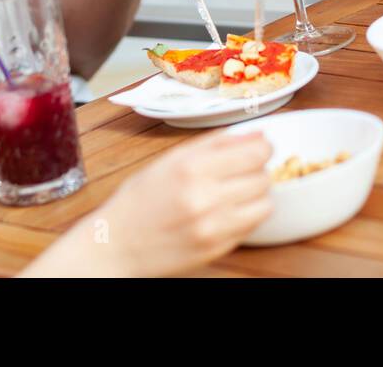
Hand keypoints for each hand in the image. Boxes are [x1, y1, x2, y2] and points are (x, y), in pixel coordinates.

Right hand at [23, 131, 273, 276]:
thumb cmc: (140, 199)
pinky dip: (247, 216)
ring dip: (256, 195)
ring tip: (237, 193)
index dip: (262, 148)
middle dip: (257, 171)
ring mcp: (212, 227)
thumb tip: (256, 134)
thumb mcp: (171, 159)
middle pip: (263, 178)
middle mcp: (204, 197)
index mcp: (191, 167)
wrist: (118, 244)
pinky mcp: (217, 249)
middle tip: (241, 172)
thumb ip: (216, 143)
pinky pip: (252, 227)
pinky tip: (227, 212)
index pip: (255, 152)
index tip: (258, 149)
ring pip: (265, 204)